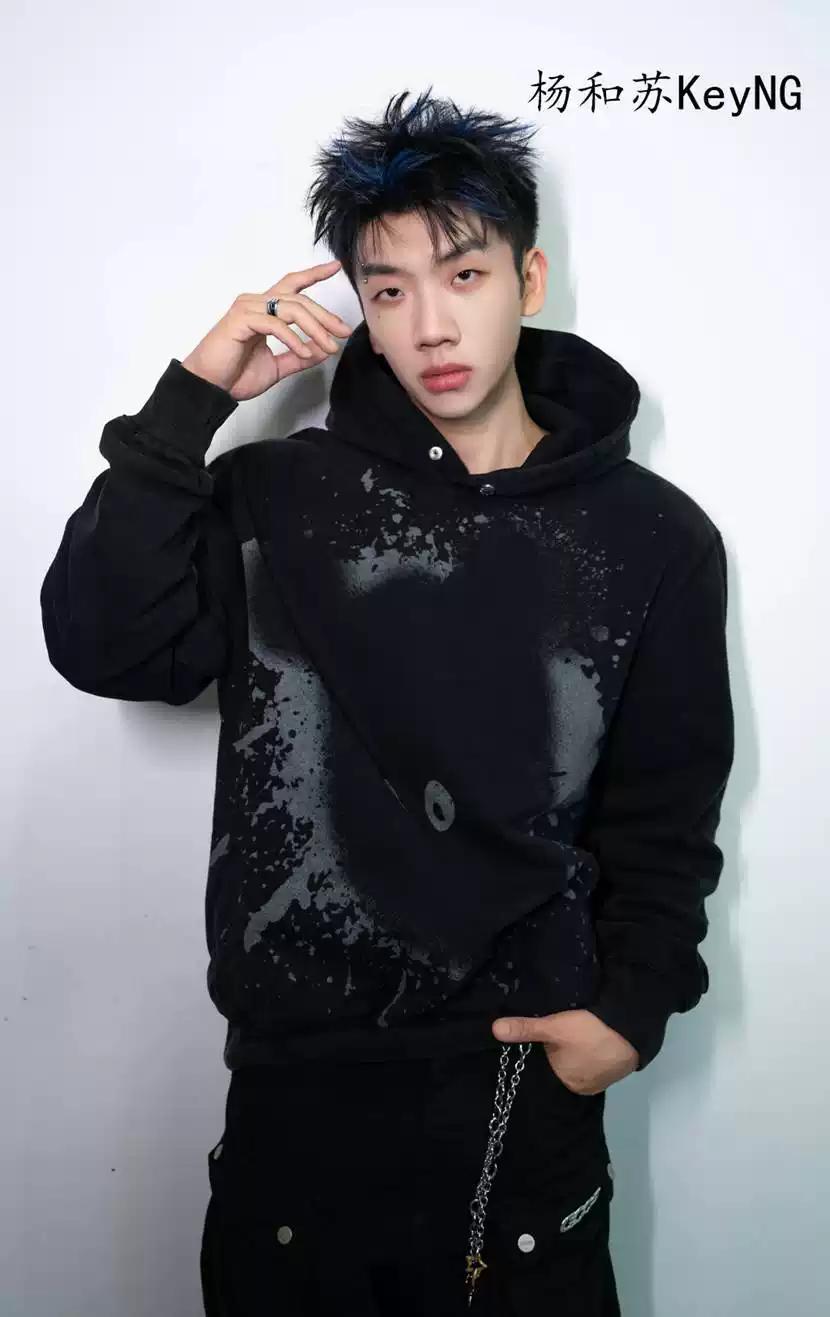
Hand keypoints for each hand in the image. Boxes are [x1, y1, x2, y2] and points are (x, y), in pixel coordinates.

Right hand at [181, 258, 351, 401]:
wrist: (210, 387)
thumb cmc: (235, 375)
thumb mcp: (277, 366)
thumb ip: (299, 356)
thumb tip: (322, 349)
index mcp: (264, 310)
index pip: (292, 286)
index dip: (314, 274)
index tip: (335, 267)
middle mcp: (256, 303)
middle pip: (299, 299)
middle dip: (325, 315)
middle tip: (344, 331)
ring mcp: (247, 308)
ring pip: (291, 308)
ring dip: (315, 328)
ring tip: (329, 346)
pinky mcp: (241, 320)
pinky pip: (276, 324)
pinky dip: (294, 338)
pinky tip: (305, 352)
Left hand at [491, 1009, 638, 1094]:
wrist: (632, 1028)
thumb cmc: (588, 1032)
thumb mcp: (552, 1027)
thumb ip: (524, 1029)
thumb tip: (494, 1030)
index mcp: (567, 1083)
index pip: (548, 1070)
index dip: (545, 1054)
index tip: (543, 1041)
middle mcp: (585, 1087)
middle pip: (566, 1067)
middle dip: (562, 1054)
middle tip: (559, 1033)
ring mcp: (604, 1079)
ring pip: (583, 1064)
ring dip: (579, 1052)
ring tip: (576, 1034)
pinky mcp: (619, 1067)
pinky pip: (599, 1060)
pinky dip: (595, 1051)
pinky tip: (593, 1037)